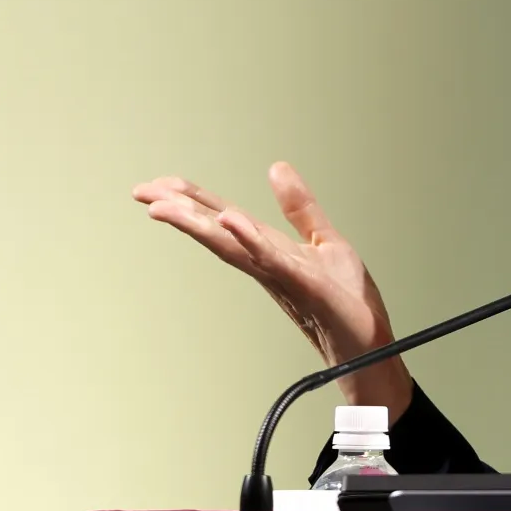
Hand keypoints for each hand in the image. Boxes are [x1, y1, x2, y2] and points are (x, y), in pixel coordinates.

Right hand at [131, 164, 412, 415]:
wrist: (368, 342)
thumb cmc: (346, 299)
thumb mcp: (324, 240)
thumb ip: (300, 207)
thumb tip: (276, 168)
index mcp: (268, 251)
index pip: (224, 220)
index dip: (192, 200)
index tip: (158, 185)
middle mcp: (266, 264)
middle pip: (216, 232)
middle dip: (179, 211)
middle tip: (142, 192)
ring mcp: (282, 275)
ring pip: (232, 245)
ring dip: (199, 224)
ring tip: (166, 204)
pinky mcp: (305, 284)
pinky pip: (272, 259)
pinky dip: (250, 239)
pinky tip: (230, 220)